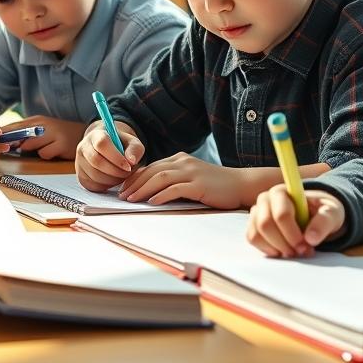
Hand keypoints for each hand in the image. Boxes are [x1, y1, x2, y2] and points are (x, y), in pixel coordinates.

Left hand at [2, 115, 85, 160]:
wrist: (82, 133)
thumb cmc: (57, 134)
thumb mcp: (40, 129)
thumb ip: (24, 134)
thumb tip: (4, 141)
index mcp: (35, 120)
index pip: (13, 126)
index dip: (2, 135)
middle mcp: (43, 124)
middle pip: (19, 135)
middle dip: (13, 143)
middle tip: (14, 148)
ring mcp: (53, 133)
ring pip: (30, 145)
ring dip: (32, 150)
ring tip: (43, 147)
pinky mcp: (61, 144)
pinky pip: (44, 154)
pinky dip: (46, 155)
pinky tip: (53, 152)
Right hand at [75, 121, 143, 191]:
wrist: (107, 149)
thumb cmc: (121, 145)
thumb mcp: (132, 143)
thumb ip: (135, 149)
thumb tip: (131, 161)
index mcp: (96, 135)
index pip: (102, 144)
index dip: (116, 157)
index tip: (128, 166)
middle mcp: (83, 147)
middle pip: (97, 162)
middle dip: (115, 171)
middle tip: (127, 173)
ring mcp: (79, 162)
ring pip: (94, 175)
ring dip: (112, 180)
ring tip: (121, 176)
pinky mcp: (80, 176)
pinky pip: (92, 185)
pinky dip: (106, 186)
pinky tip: (113, 180)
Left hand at [118, 154, 258, 207]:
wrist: (241, 184)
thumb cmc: (215, 185)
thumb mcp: (191, 178)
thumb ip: (174, 180)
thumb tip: (150, 193)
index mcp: (179, 159)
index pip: (151, 166)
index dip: (135, 178)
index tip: (123, 189)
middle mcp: (183, 162)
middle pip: (151, 170)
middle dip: (134, 183)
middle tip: (121, 196)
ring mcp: (192, 172)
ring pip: (160, 178)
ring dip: (142, 189)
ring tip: (131, 199)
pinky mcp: (199, 184)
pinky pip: (176, 189)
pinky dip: (161, 195)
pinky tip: (152, 203)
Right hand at [246, 186, 345, 257]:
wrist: (315, 213)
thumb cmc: (322, 210)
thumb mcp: (332, 212)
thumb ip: (324, 221)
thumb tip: (310, 239)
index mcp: (283, 191)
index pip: (281, 214)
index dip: (292, 234)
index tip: (306, 245)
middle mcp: (265, 199)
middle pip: (265, 225)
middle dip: (284, 243)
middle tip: (301, 251)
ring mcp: (257, 212)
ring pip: (257, 234)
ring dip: (276, 248)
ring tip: (294, 252)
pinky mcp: (254, 225)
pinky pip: (253, 239)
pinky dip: (268, 249)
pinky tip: (283, 250)